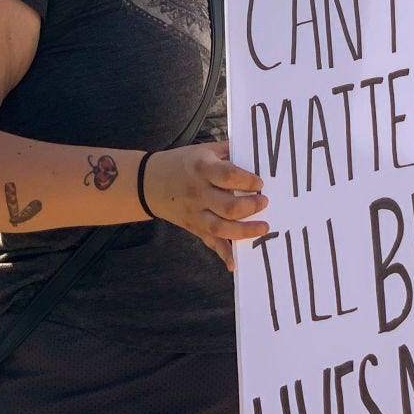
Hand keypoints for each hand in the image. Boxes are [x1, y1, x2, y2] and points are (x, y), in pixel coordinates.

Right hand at [142, 142, 267, 270]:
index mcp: (202, 169)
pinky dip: (222, 254)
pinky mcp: (194, 227)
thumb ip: (229, 151)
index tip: (260, 182)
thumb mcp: (204, 150)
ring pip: (220, 227)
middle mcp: (198, 193)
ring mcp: (195, 213)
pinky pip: (209, 242)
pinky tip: (234, 263)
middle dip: (251, 206)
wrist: (149, 182)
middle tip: (264, 202)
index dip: (247, 180)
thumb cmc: (184, 162)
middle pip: (228, 206)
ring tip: (263, 227)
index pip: (228, 176)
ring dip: (244, 231)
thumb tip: (257, 152)